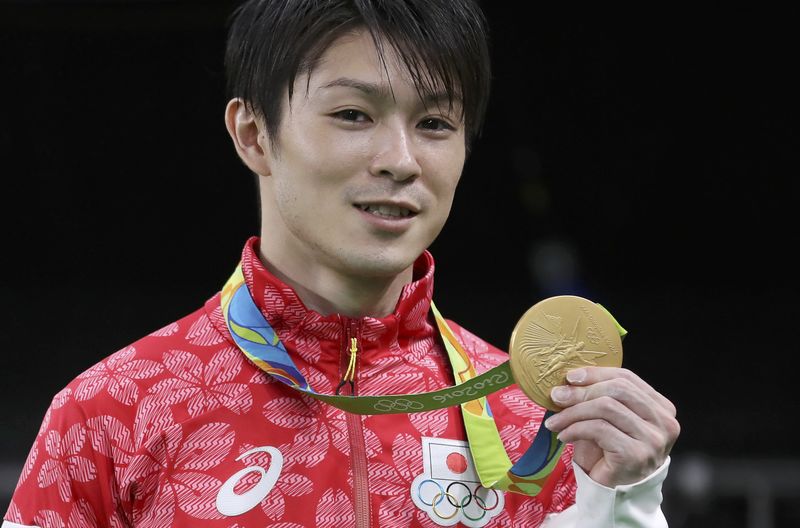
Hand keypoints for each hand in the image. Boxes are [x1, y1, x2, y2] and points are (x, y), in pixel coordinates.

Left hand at [543, 367, 679, 487]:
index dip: (596, 374)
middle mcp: (664, 422)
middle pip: (617, 390)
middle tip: (556, 397)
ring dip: (573, 412)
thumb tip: (569, 380)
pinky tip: (564, 435)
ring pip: (606, 407)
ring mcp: (653, 439)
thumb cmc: (607, 451)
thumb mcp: (605, 418)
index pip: (627, 378)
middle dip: (582, 391)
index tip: (570, 377)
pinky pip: (599, 429)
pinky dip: (575, 429)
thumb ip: (597, 396)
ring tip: (555, 421)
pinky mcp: (636, 454)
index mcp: (661, 407)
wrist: (611, 491)